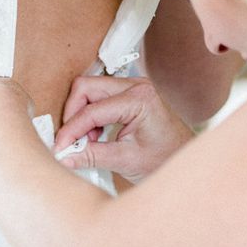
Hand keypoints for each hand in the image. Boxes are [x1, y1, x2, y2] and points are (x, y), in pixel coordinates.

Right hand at [55, 76, 193, 183]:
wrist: (186, 159)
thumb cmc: (166, 159)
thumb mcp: (126, 161)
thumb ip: (92, 156)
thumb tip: (63, 156)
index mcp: (139, 99)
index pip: (92, 110)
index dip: (71, 130)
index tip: (60, 147)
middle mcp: (135, 85)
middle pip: (86, 88)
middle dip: (73, 115)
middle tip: (71, 141)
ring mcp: (131, 86)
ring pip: (88, 90)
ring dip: (80, 115)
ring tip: (88, 141)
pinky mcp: (127, 93)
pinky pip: (97, 95)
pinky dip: (90, 114)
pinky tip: (96, 135)